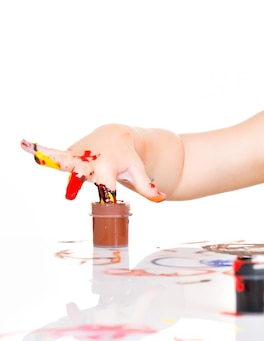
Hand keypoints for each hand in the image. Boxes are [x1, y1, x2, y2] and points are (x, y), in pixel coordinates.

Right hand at [21, 125, 165, 201]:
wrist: (117, 136)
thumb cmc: (128, 158)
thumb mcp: (137, 171)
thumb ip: (146, 186)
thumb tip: (162, 197)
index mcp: (109, 167)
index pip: (107, 186)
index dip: (107, 196)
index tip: (107, 204)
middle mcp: (92, 161)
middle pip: (83, 172)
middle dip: (78, 178)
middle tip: (71, 189)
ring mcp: (79, 156)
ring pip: (65, 160)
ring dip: (52, 159)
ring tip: (37, 157)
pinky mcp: (69, 153)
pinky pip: (53, 152)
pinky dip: (39, 149)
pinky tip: (24, 145)